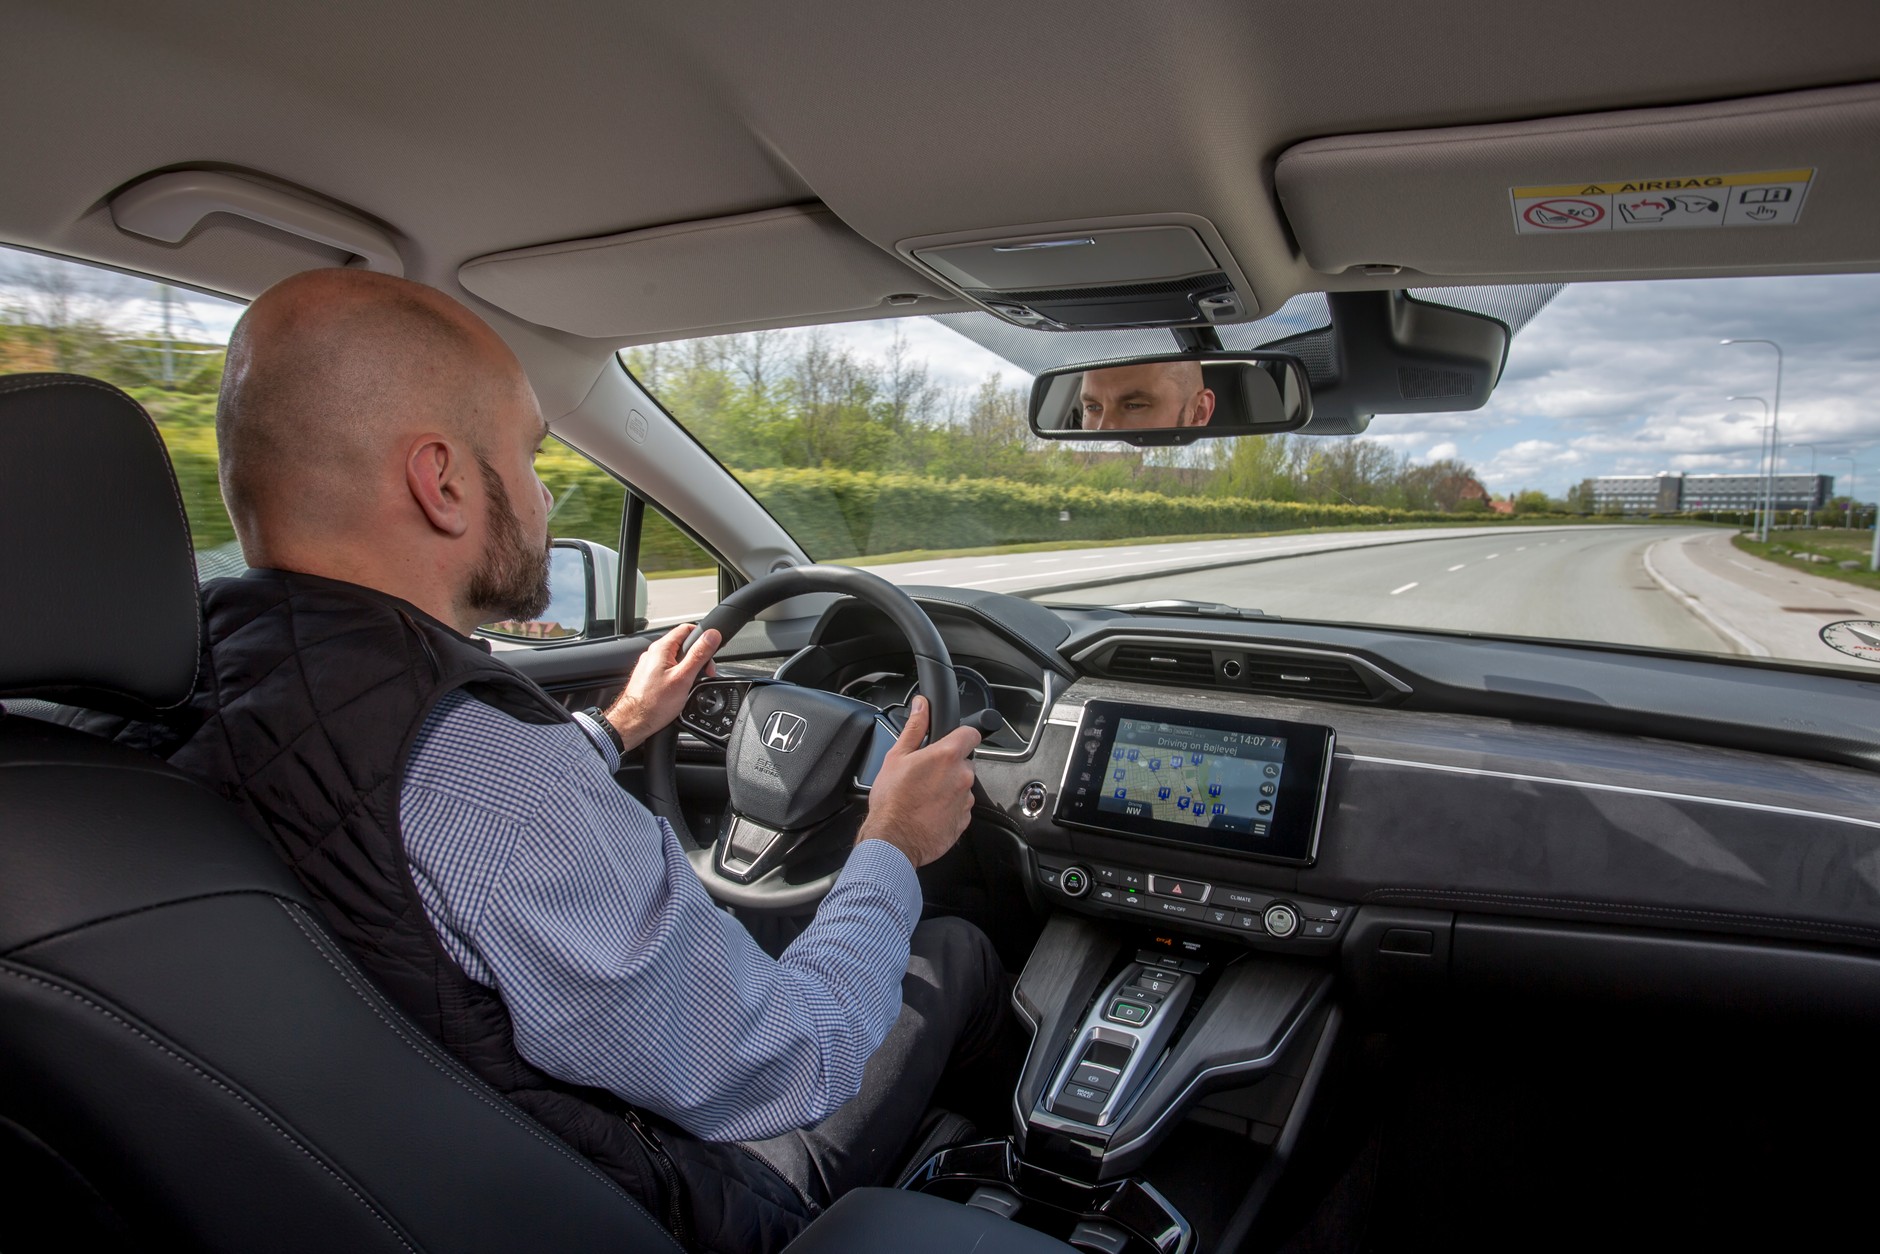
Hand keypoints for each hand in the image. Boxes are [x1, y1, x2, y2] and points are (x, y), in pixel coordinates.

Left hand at [606, 623, 718, 751]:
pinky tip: (680, 690)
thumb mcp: (683, 677)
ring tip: (691, 684)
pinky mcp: (650, 677)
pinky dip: (679, 677)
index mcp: (662, 648)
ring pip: (678, 659)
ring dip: (689, 669)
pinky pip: (670, 670)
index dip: (703, 637)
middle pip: (684, 645)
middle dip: (698, 657)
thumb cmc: (653, 704)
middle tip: (705, 673)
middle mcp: (654, 654)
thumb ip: (699, 654)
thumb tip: (712, 635)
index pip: (687, 629)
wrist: (634, 722)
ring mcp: (651, 665)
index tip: (712, 651)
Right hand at [857, 696, 981, 867]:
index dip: (961, 734)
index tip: (951, 740)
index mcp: (947, 756)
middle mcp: (962, 777)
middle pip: (964, 762)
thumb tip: (922, 706)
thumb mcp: (896, 757)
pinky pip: (960, 807)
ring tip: (924, 796)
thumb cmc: (892, 800)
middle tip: (926, 774)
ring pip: (962, 785)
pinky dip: (948, 807)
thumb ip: (915, 728)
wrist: (893, 840)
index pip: (971, 733)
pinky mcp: (964, 820)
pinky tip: (929, 810)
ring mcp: (965, 800)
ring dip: (948, 787)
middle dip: (949, 765)